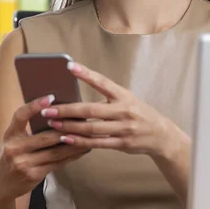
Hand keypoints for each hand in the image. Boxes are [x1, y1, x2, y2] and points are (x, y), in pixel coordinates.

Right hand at [0, 94, 88, 205]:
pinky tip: (81, 149)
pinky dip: (71, 155)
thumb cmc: (9, 156)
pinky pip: (57, 163)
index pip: (20, 116)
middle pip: (45, 136)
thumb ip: (27, 128)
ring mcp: (24, 164)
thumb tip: (54, 111)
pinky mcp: (34, 175)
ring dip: (74, 143)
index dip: (34, 105)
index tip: (50, 97)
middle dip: (66, 128)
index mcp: (9, 135)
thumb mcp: (11, 139)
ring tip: (88, 133)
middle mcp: (14, 149)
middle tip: (83, 118)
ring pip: (55, 151)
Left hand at [41, 62, 181, 158]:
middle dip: (67, 110)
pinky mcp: (122, 143)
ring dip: (69, 126)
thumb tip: (78, 91)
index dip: (86, 74)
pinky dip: (79, 141)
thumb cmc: (137, 113)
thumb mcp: (126, 98)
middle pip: (90, 109)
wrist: (160, 135)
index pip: (102, 82)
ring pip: (91, 128)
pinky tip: (66, 138)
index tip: (69, 66)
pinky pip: (97, 143)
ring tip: (52, 123)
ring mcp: (123, 128)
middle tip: (48, 109)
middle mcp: (124, 110)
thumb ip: (106, 96)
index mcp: (123, 95)